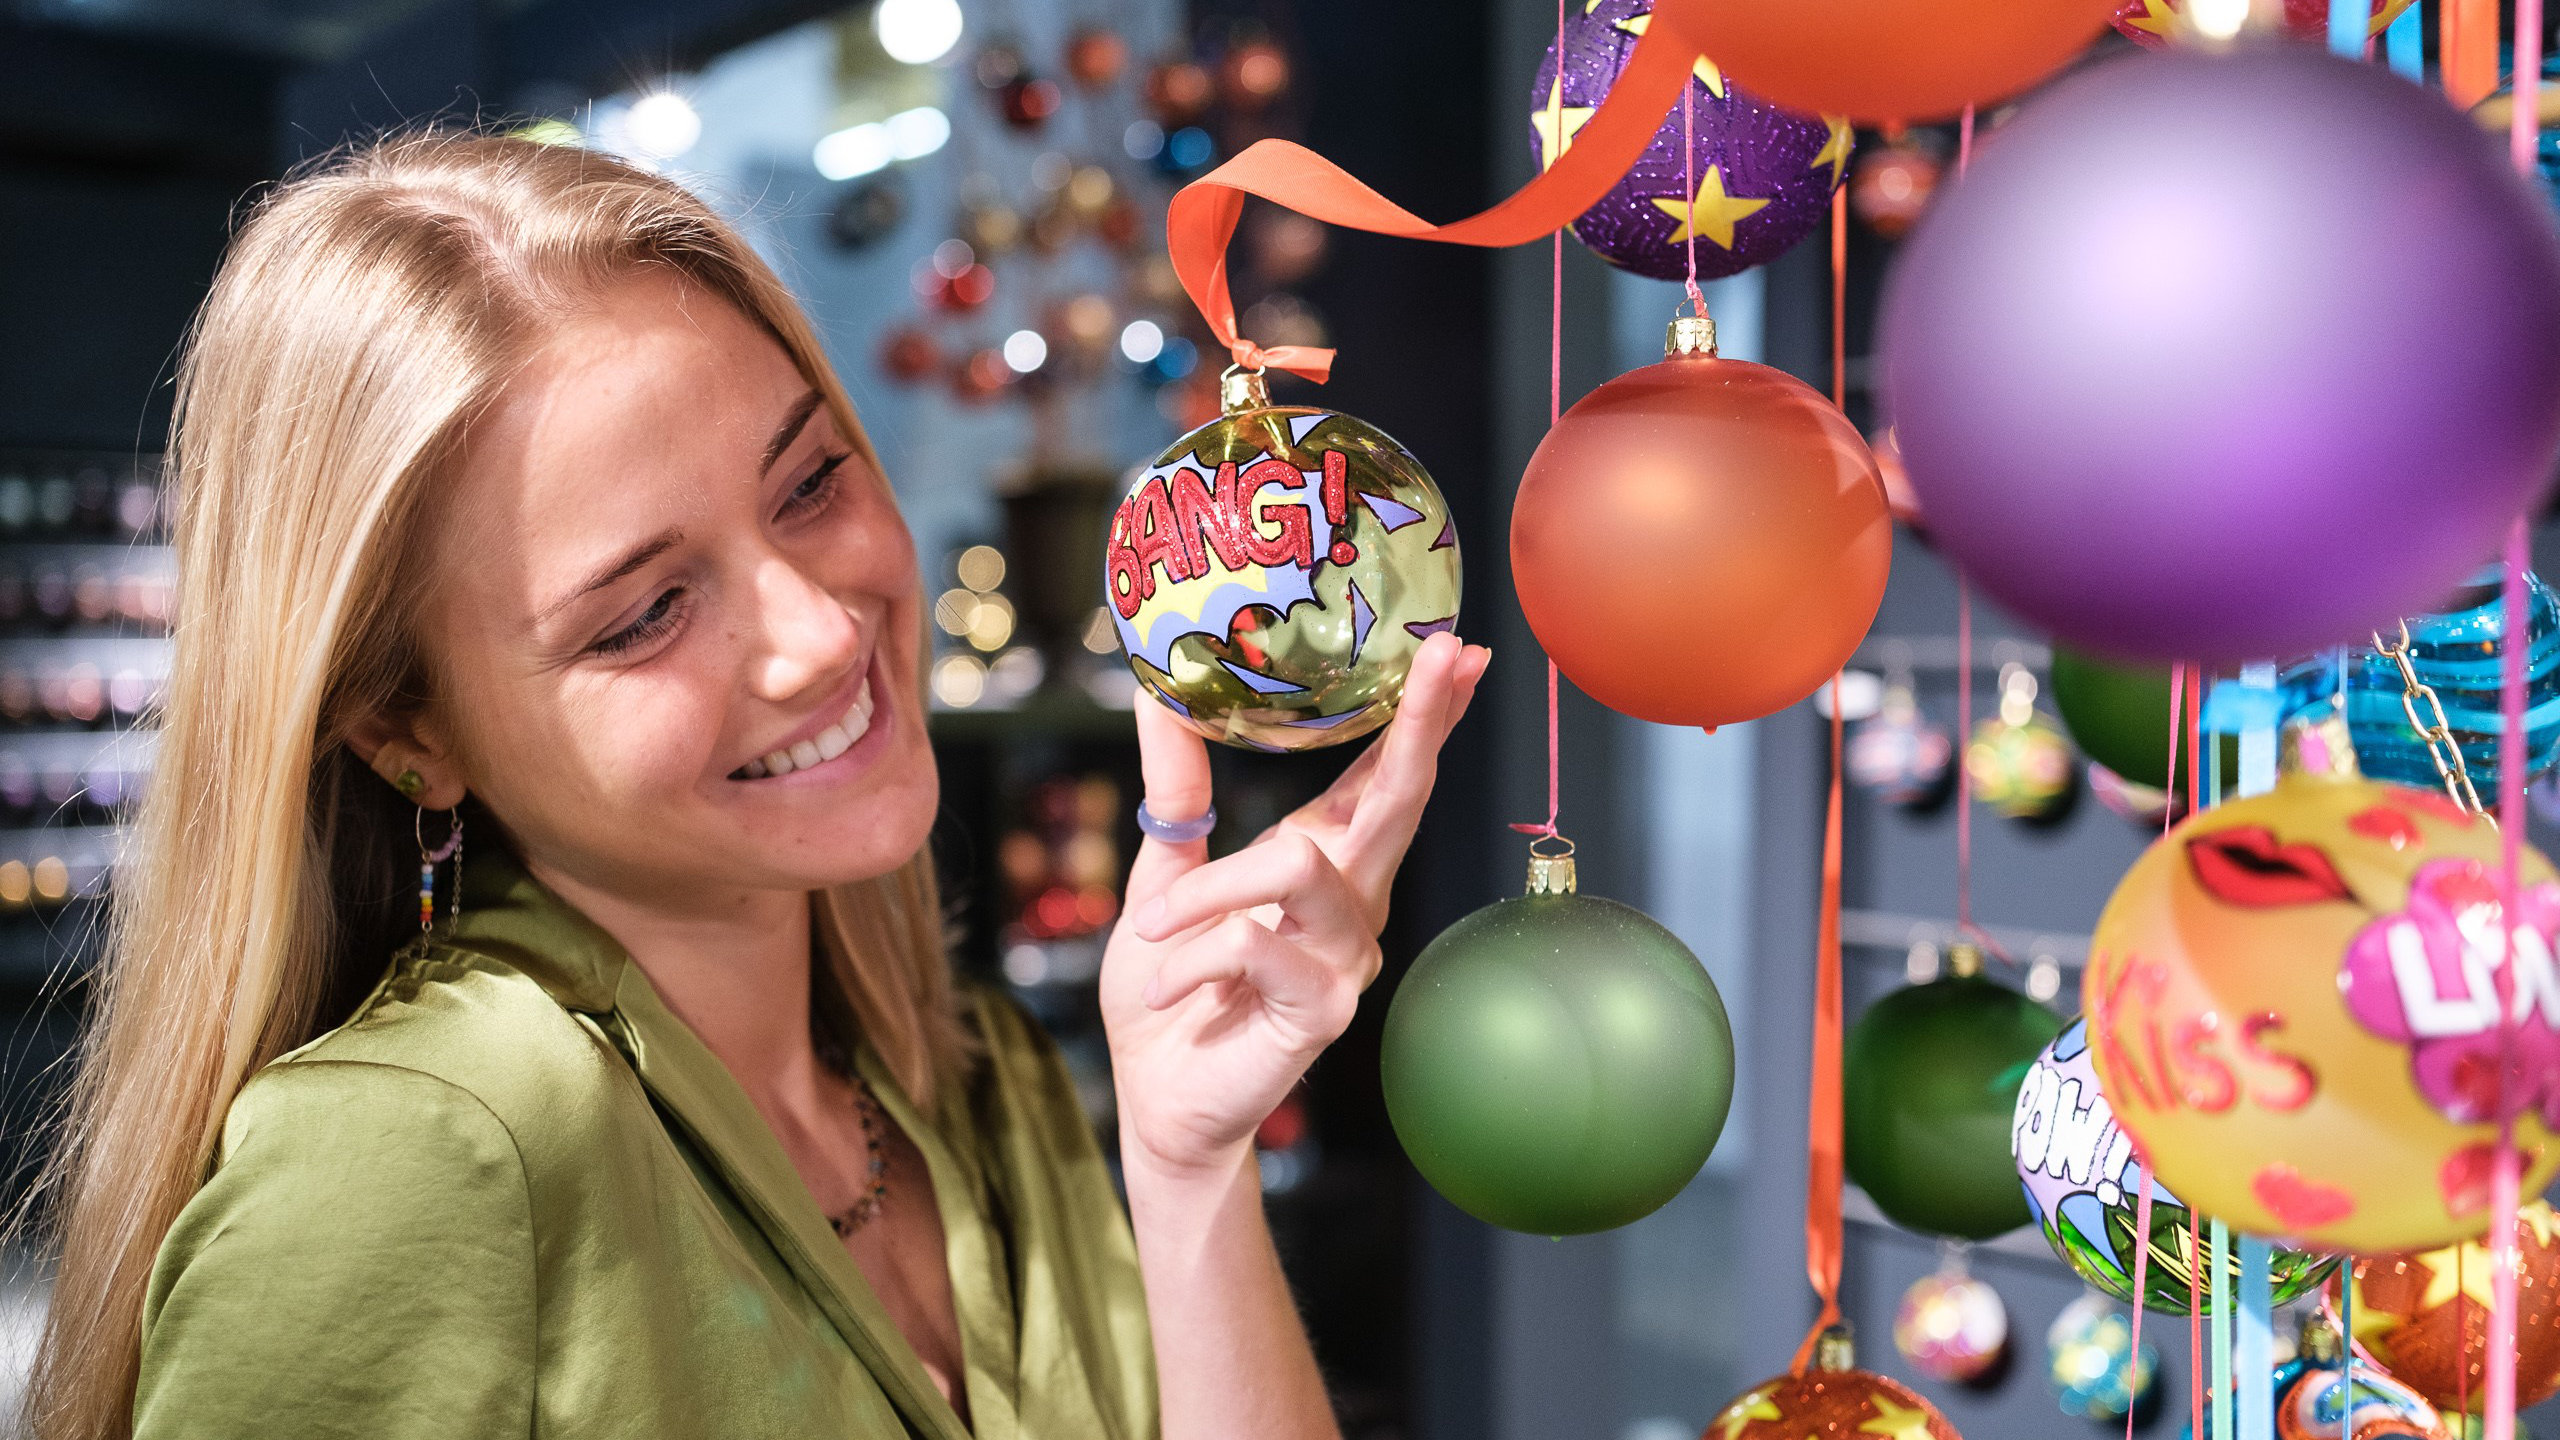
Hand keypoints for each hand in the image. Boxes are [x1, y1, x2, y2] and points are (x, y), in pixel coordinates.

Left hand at [1100, 633, 1490, 1178]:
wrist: (1157, 1097)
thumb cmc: (1169, 990)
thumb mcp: (1162, 871)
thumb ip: (1175, 788)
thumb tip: (1158, 692)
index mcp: (1322, 861)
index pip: (1380, 774)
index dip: (1420, 713)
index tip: (1455, 646)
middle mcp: (1352, 903)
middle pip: (1399, 799)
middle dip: (1423, 724)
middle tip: (1449, 658)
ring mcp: (1347, 956)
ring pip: (1296, 866)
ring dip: (1206, 891)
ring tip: (1148, 928)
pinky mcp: (1323, 1006)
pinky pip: (1253, 941)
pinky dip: (1189, 954)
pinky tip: (1166, 986)